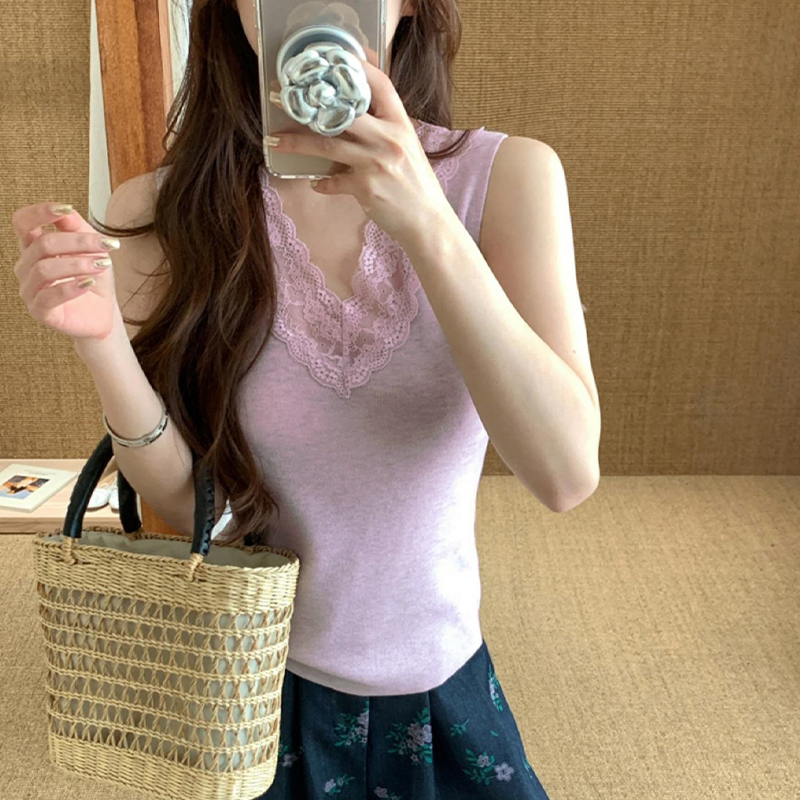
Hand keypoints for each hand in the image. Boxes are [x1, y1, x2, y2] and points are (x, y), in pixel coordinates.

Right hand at [12, 202, 120, 339]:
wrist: (103, 313)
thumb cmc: (94, 279)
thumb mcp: (91, 248)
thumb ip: (76, 227)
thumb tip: (65, 210)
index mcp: (34, 248)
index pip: (22, 223)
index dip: (39, 213)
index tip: (65, 208)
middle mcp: (26, 267)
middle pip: (43, 245)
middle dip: (78, 242)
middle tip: (106, 245)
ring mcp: (30, 290)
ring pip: (44, 269)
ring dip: (78, 264)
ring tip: (102, 264)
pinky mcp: (40, 311)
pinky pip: (48, 297)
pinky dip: (71, 287)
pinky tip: (89, 282)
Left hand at [266, 50, 452, 245]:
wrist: (427, 223)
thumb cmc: (416, 187)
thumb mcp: (407, 149)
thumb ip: (384, 132)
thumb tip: (352, 121)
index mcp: (401, 125)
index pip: (380, 86)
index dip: (357, 69)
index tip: (331, 60)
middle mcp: (388, 139)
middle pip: (342, 114)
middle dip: (307, 105)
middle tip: (280, 99)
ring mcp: (376, 163)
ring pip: (327, 146)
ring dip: (297, 144)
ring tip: (276, 141)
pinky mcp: (365, 187)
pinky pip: (333, 181)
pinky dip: (322, 184)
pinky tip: (317, 183)